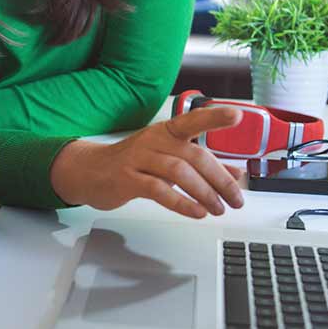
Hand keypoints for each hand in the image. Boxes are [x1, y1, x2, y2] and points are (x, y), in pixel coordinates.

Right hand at [49, 106, 245, 218]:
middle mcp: (154, 141)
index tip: (237, 116)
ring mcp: (139, 159)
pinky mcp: (127, 179)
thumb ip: (202, 166)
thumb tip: (235, 174)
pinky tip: (196, 212)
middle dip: (219, 180)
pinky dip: (181, 203)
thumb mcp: (169, 158)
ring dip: (204, 193)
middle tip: (235, 199)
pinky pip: (158, 190)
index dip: (215, 117)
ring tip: (217, 209)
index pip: (194, 120)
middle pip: (193, 156)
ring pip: (178, 173)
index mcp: (166, 132)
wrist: (90, 171)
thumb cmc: (133, 163)